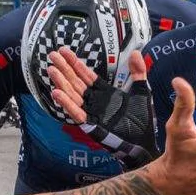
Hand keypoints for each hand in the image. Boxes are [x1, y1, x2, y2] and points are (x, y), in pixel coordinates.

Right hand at [46, 47, 156, 164]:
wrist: (144, 143)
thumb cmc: (142, 121)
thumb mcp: (141, 92)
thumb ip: (138, 73)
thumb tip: (136, 53)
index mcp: (104, 93)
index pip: (86, 75)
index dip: (75, 63)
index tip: (64, 51)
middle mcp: (94, 101)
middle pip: (75, 82)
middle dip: (64, 69)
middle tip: (52, 56)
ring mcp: (91, 112)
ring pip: (72, 95)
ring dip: (61, 83)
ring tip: (51, 70)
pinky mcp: (91, 125)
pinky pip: (76, 113)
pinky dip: (67, 103)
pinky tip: (57, 93)